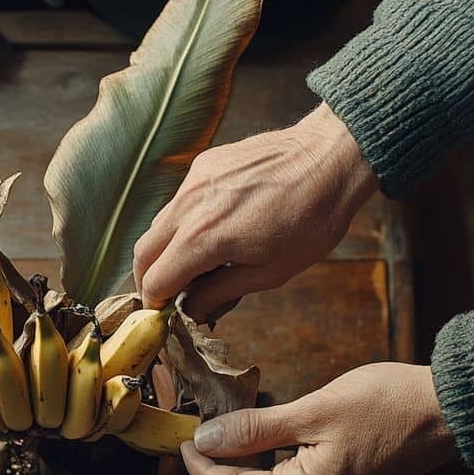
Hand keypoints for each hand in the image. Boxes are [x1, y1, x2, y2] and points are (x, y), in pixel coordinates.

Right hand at [133, 103, 377, 315]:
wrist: (330, 159)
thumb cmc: (311, 221)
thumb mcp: (270, 273)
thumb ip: (221, 292)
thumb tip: (192, 310)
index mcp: (203, 240)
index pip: (154, 281)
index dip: (156, 304)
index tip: (165, 315)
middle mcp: (188, 208)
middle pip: (143, 252)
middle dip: (149, 278)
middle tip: (168, 295)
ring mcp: (193, 182)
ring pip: (158, 225)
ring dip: (165, 249)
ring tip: (194, 264)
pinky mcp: (203, 165)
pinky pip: (179, 201)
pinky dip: (183, 222)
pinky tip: (213, 228)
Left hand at [180, 363, 458, 474]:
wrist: (450, 410)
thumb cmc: (387, 404)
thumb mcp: (313, 410)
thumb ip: (255, 429)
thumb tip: (205, 440)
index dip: (201, 467)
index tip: (180, 440)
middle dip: (218, 473)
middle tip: (198, 434)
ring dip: (242, 473)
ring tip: (226, 434)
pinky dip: (269, 472)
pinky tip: (263, 442)